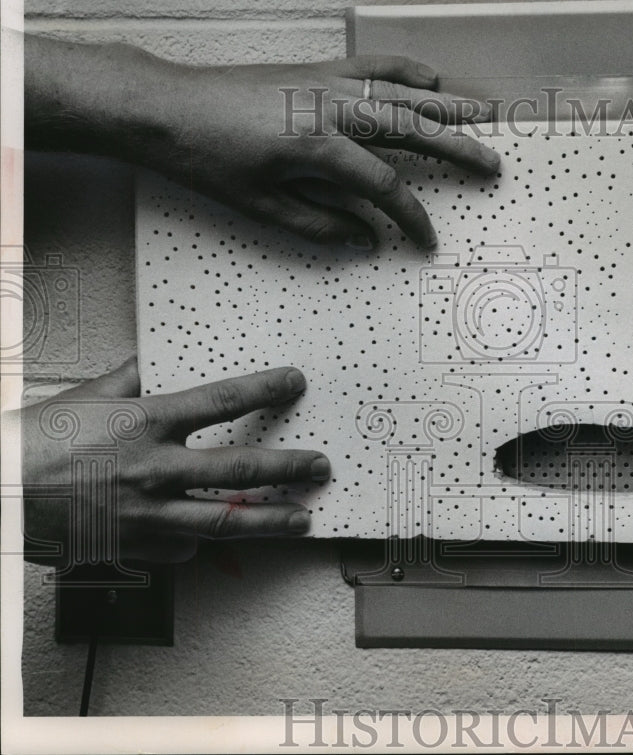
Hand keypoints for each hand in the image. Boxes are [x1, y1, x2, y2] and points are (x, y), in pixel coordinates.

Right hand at [18, 359, 328, 564]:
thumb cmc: (37, 441)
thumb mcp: (90, 394)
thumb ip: (133, 377)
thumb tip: (159, 359)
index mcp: (147, 422)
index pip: (222, 401)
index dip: (265, 389)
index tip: (294, 383)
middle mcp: (155, 469)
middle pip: (240, 470)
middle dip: (289, 468)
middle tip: (319, 467)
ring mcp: (147, 514)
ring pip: (224, 522)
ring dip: (271, 520)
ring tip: (302, 519)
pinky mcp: (134, 547)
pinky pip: (182, 550)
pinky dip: (201, 544)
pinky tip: (215, 539)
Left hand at [25, 35, 500, 249]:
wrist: (167, 107)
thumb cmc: (207, 159)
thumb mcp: (261, 206)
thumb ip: (321, 225)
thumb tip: (366, 240)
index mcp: (321, 148)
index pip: (386, 187)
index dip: (412, 219)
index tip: (428, 242)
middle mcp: (334, 108)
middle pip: (415, 130)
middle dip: (459, 151)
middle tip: (494, 166)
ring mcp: (329, 83)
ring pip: (405, 93)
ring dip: (448, 106)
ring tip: (486, 115)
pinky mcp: (319, 71)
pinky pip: (376, 66)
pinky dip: (407, 72)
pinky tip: (430, 81)